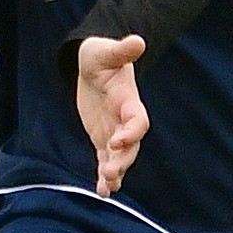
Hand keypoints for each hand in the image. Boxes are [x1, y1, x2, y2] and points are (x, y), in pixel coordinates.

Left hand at [75, 35, 151, 194]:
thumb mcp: (105, 51)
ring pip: (121, 157)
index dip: (131, 131)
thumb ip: (120, 50)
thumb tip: (137, 41)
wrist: (94, 66)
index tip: (117, 140)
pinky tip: (103, 192)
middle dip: (123, 159)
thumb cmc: (100, 56)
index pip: (138, 120)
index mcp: (129, 101)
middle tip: (110, 171)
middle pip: (131, 145)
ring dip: (116, 172)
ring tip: (108, 186)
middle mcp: (125, 120)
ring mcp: (115, 131)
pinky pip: (106, 161)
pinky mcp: (104, 139)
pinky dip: (106, 177)